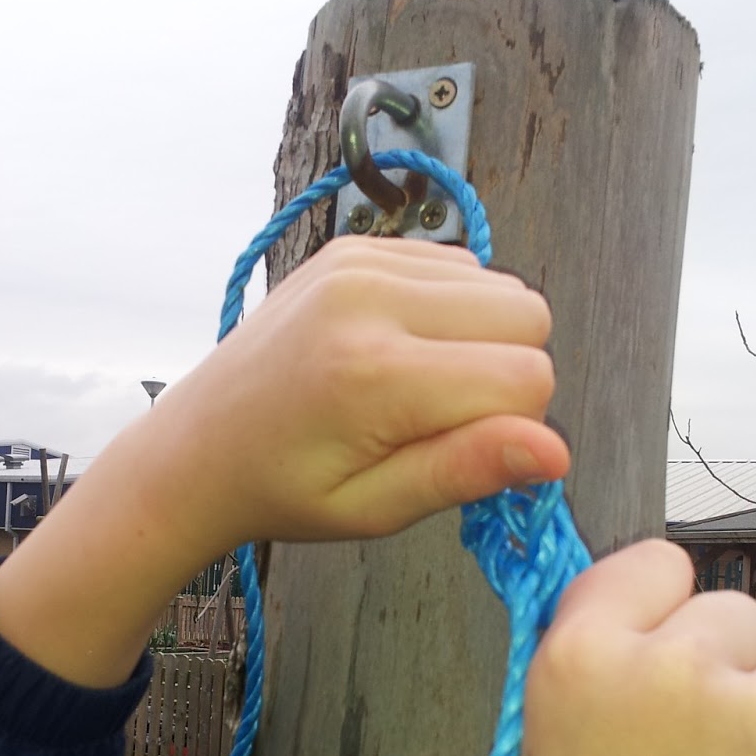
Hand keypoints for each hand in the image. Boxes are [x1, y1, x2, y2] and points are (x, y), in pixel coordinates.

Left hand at [138, 235, 567, 551]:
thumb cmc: (285, 489)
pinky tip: (401, 349)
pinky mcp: (355, 247)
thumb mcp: (373, 508)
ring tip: (415, 385)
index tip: (458, 449)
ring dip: (481, 340)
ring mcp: (360, 261)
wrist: (200, 444)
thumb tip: (556, 452)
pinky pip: (460, 266)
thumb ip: (465, 471)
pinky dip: (451, 311)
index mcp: (375, 374)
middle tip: (439, 418)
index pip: (527, 379)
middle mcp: (370, 298)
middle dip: (507, 376)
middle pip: (528, 318)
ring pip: (502, 288)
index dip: (514, 426)